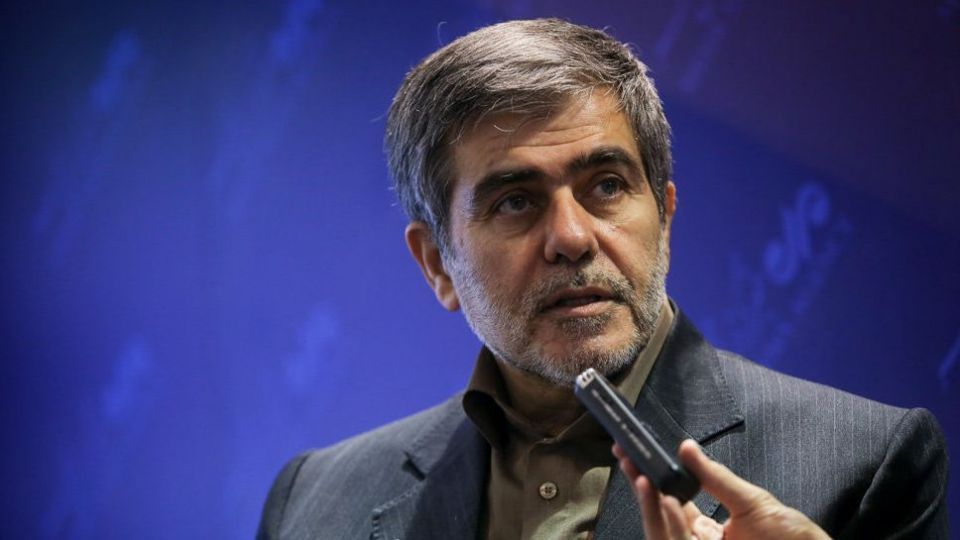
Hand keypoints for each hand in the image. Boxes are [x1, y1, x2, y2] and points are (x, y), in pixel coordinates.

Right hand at [614, 439, 830, 539]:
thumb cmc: (791, 537)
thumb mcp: (751, 502)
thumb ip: (715, 477)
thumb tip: (686, 447)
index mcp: (707, 530)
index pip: (669, 503)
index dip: (650, 479)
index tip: (634, 455)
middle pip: (658, 517)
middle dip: (640, 487)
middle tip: (626, 458)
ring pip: (660, 533)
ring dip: (648, 505)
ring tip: (642, 476)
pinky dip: (668, 524)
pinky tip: (665, 501)